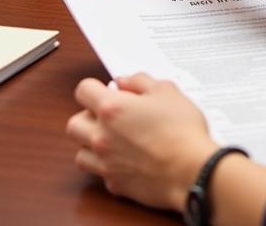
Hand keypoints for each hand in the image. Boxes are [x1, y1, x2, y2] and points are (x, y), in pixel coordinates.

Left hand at [66, 73, 218, 211]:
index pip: (83, 90)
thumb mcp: (168, 91)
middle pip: (74, 123)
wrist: (190, 169)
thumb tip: (124, 81)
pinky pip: (99, 171)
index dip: (96, 87)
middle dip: (89, 115)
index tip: (110, 90)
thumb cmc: (181, 129)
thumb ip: (141, 81)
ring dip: (92, 142)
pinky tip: (128, 157)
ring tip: (116, 137)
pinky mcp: (114, 183)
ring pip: (80, 151)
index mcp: (112, 109)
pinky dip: (108, 163)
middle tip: (112, 114)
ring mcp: (104, 163)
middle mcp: (101, 136)